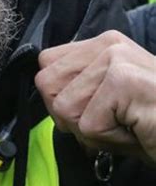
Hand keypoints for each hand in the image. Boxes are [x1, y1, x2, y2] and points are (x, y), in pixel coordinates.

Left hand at [35, 30, 155, 163]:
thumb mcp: (111, 104)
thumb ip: (78, 93)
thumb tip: (48, 97)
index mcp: (102, 45)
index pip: (45, 66)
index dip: (61, 98)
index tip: (96, 111)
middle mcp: (108, 45)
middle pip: (47, 86)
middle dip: (73, 117)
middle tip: (115, 122)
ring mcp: (115, 59)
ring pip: (65, 108)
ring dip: (95, 133)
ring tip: (130, 126)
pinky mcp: (123, 80)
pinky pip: (88, 125)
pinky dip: (110, 141)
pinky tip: (139, 131)